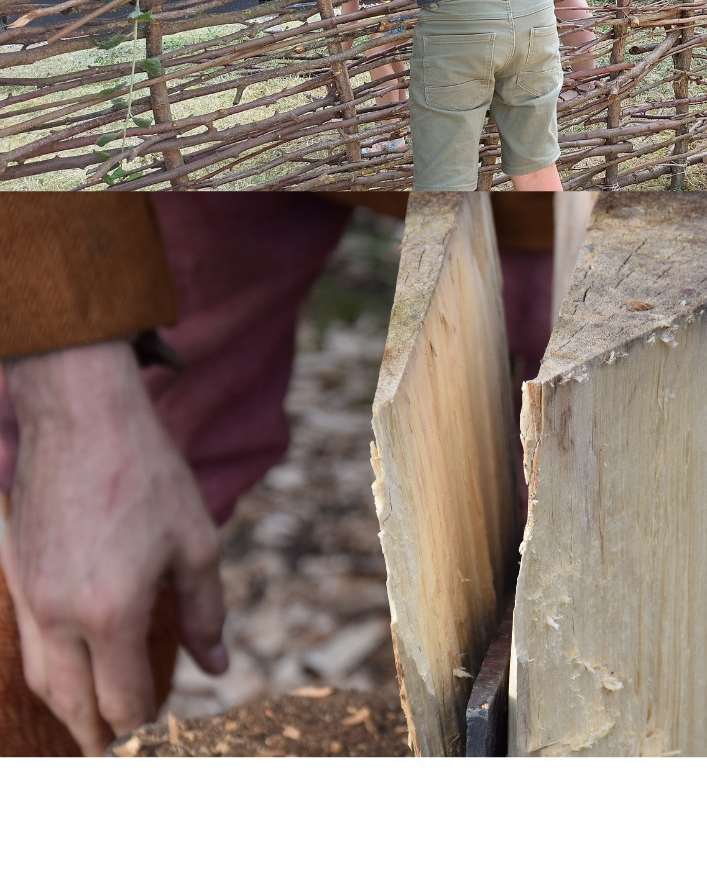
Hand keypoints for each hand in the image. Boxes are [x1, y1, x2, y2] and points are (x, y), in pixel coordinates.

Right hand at [2, 340, 225, 754]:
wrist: (81, 421)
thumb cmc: (148, 478)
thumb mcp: (197, 545)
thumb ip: (206, 613)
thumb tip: (217, 666)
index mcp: (111, 614)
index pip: (121, 699)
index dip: (141, 726)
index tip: (157, 739)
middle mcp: (61, 615)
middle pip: (71, 702)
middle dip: (96, 734)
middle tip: (116, 755)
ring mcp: (31, 596)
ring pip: (42, 677)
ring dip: (67, 707)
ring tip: (92, 724)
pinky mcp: (16, 574)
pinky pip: (31, 642)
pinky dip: (51, 669)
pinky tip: (70, 669)